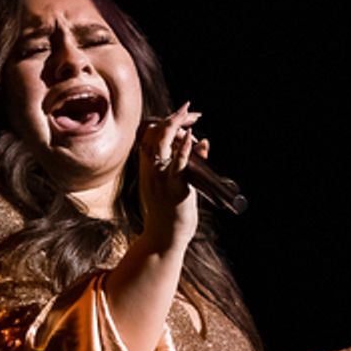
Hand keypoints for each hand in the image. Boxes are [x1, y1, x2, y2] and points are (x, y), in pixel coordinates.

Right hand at [138, 102, 206, 251]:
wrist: (163, 240)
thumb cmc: (168, 213)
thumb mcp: (171, 184)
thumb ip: (184, 163)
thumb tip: (203, 143)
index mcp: (147, 167)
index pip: (149, 133)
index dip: (165, 120)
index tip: (184, 115)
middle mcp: (151, 170)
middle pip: (153, 132)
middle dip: (172, 117)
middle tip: (190, 110)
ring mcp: (161, 179)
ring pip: (161, 144)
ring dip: (176, 126)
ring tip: (189, 115)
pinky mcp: (174, 189)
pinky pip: (178, 165)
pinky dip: (184, 149)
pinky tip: (191, 137)